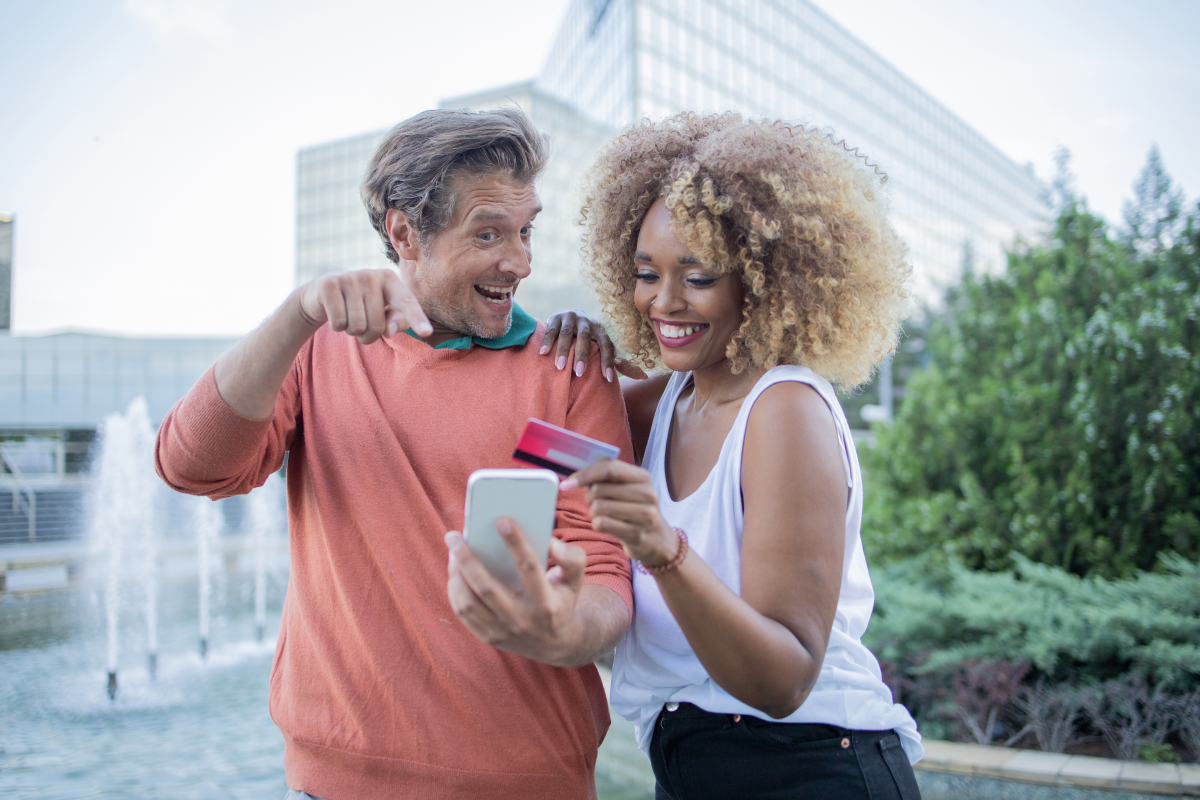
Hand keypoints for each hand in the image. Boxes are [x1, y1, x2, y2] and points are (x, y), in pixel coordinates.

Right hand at [297, 269, 430, 343]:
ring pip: (357, 326)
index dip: (417, 318)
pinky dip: (337, 327)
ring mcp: (349, 277)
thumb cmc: (360, 306)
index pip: (406, 302)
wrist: (321, 295)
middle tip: (360, 324)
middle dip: (367, 335)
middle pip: (377, 325)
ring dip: (351, 331)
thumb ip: (396, 321)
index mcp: (389, 279)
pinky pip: (339, 322)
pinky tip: (334, 313)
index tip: (427, 332)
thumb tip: (388, 331)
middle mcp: (371, 274)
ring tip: (347, 318)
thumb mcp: (383, 313)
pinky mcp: (328, 284)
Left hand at [445, 517, 588, 664]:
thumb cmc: (561, 600)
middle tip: (453, 535)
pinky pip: (463, 613)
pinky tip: (454, 570)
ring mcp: (502, 631)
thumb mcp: (574, 580)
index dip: (516, 543)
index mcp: (546, 603)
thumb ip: (572, 558)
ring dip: (455, 574)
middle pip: (487, 587)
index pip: (529, 568)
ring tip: (452, 550)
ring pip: (469, 603)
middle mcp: (522, 620)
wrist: (555, 644)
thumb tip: (550, 542)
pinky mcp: (488, 637)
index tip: (502, 520)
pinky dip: (456, 590)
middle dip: (467, 559)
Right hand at [539, 310, 647, 381]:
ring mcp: (570, 317)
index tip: (608, 379)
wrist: (569, 316)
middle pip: (586, 338)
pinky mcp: (555, 317)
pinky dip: (547, 342)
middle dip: (583, 356)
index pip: (607, 345)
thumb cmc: (590, 340)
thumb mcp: (603, 347)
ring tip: (560, 367)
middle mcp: (586, 321)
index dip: (608, 362)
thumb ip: (620, 362)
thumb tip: (644, 377)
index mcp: (600, 330)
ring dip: (563, 350)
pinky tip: (543, 354)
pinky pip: (551, 330)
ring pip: (567, 334)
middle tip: (579, 373)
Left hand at [561, 460, 677, 566]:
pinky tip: (606, 526)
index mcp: (643, 477)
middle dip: (589, 497)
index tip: (567, 483)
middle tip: (594, 503)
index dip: (585, 474)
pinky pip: (602, 524)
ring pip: (599, 507)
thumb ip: (608, 478)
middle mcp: (647, 494)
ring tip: (603, 515)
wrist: (657, 540)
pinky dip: (597, 524)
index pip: (609, 468)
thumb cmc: (634, 510)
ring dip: (593, 512)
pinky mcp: (637, 534)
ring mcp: (645, 515)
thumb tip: (576, 473)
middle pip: (600, 490)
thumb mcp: (629, 489)